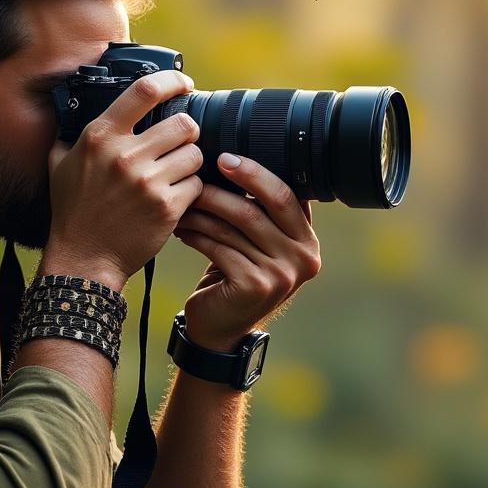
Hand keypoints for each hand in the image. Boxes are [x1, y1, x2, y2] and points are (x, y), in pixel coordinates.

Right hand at [40, 70, 203, 291]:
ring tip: (175, 173)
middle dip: (187, 132)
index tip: (183, 84)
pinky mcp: (166, 208)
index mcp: (100, 137)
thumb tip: (76, 104)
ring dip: (190, 163)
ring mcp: (147, 183)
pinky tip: (174, 198)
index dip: (172, 81)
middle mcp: (124, 156)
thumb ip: (72, 132)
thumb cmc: (73, 211)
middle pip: (184, 123)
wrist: (83, 259)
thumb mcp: (60, 164)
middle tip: (180, 143)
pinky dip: (190, 191)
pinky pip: (196, 185)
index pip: (145, 90)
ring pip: (195, 154)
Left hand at [173, 153, 321, 350]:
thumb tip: (231, 161)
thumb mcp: (256, 245)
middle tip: (202, 168)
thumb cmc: (234, 276)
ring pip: (237, 225)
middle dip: (233, 182)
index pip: (287, 195)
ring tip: (182, 200)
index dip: (257, 172)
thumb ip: (259, 213)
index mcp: (307, 240)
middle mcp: (304, 257)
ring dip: (204, 208)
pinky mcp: (255, 285)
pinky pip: (220, 246)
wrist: (220, 330)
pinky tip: (181, 228)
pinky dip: (196, 233)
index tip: (225, 157)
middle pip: (265, 205)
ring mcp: (282, 273)